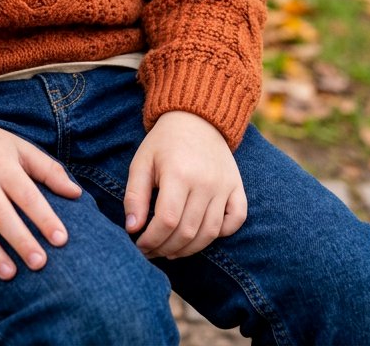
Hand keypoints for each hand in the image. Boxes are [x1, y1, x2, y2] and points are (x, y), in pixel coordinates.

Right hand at [0, 118, 81, 280]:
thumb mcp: (21, 148)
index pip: (27, 195)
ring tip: (9, 274)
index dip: (44, 218)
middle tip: (39, 264)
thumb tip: (76, 193)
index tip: (61, 240)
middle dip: (20, 240)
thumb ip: (49, 170)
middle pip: (1, 215)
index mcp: (3, 166)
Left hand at [124, 111, 246, 259]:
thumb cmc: (164, 143)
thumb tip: (132, 229)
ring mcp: (224, 186)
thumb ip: (134, 196)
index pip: (166, 220)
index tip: (140, 245)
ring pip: (210, 233)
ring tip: (171, 250)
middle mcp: (205, 182)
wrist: (196, 118)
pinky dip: (221, 234)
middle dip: (166, 248)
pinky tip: (201, 235)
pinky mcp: (237, 187)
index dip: (151, 239)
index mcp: (178, 173)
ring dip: (189, 249)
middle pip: (187, 231)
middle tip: (152, 251)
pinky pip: (236, 221)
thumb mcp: (142, 162)